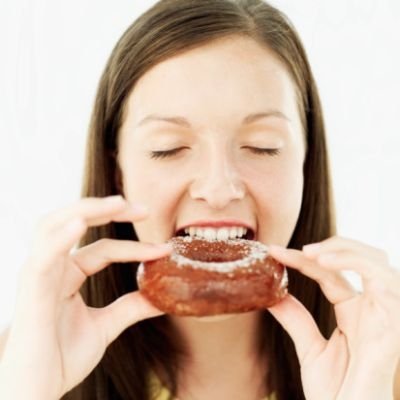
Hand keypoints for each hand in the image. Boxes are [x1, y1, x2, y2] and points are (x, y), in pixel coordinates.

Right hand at [0, 196, 171, 399]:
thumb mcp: (105, 326)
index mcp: (68, 274)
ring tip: (118, 203)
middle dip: (109, 210)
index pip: (105, 248)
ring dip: (86, 210)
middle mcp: (52, 268)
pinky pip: (43, 256)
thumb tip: (163, 297)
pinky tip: (81, 224)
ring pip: (54, 226)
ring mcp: (39, 275)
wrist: (35, 395)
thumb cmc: (61, 358)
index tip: (165, 249)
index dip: (136, 246)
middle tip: (144, 208)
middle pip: (76, 223)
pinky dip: (60, 237)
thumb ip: (130, 307)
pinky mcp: (29, 290)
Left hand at [267, 236, 399, 399]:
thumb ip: (295, 318)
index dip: (302, 260)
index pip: (329, 273)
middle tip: (298, 249)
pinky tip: (325, 263)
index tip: (274, 252)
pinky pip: (384, 279)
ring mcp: (386, 312)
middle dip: (331, 245)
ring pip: (376, 261)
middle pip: (360, 258)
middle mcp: (372, 307)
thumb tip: (272, 294)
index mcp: (354, 312)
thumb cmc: (336, 393)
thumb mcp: (310, 349)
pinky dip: (356, 263)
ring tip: (309, 253)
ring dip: (343, 249)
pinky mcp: (393, 322)